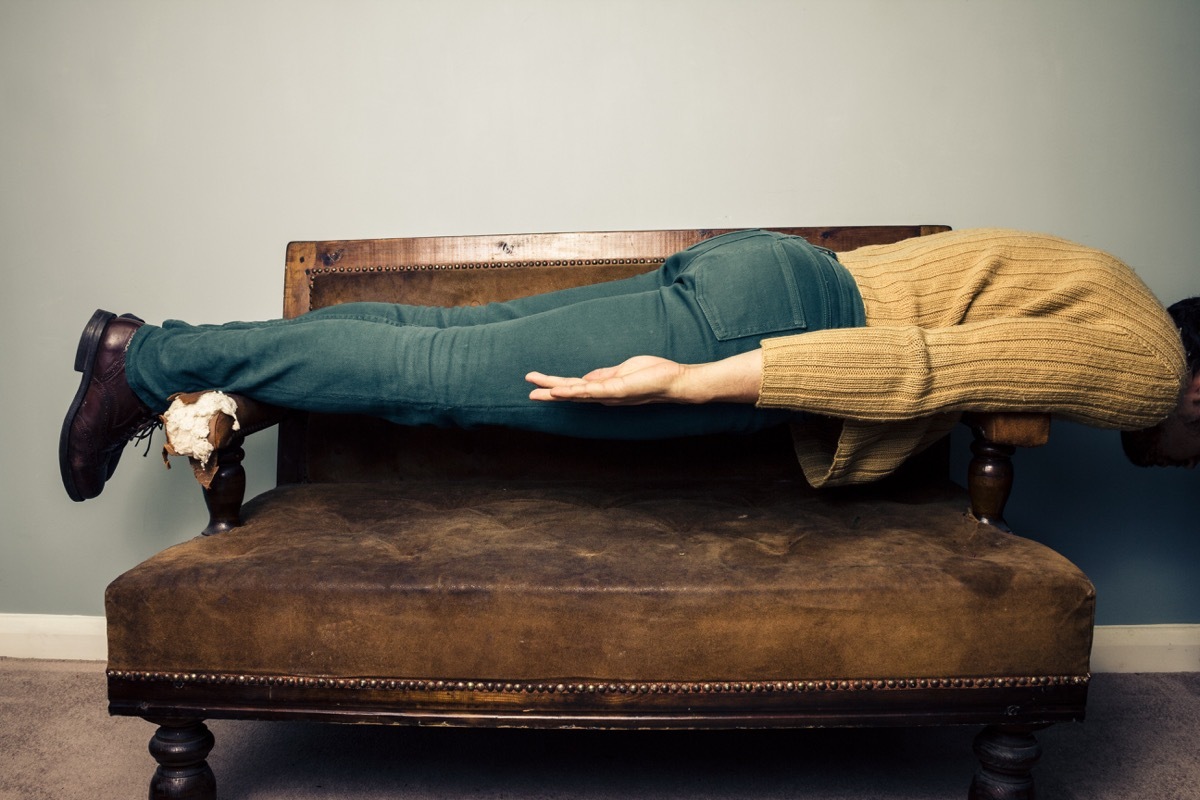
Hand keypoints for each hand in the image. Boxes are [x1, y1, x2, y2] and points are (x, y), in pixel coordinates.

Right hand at [527, 349, 762, 405]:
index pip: (574, 386)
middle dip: (548, 393)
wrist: (674, 381)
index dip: (556, 386)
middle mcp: (603, 395)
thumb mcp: (623, 371)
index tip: (538, 384)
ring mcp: (609, 394)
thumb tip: (586, 378)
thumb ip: (604, 375)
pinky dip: (574, 391)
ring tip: (536, 393)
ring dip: (556, 393)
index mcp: (603, 388)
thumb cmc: (652, 375)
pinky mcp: (617, 390)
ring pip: (577, 393)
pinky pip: (591, 390)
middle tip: (528, 393)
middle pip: (571, 392)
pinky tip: (560, 390)